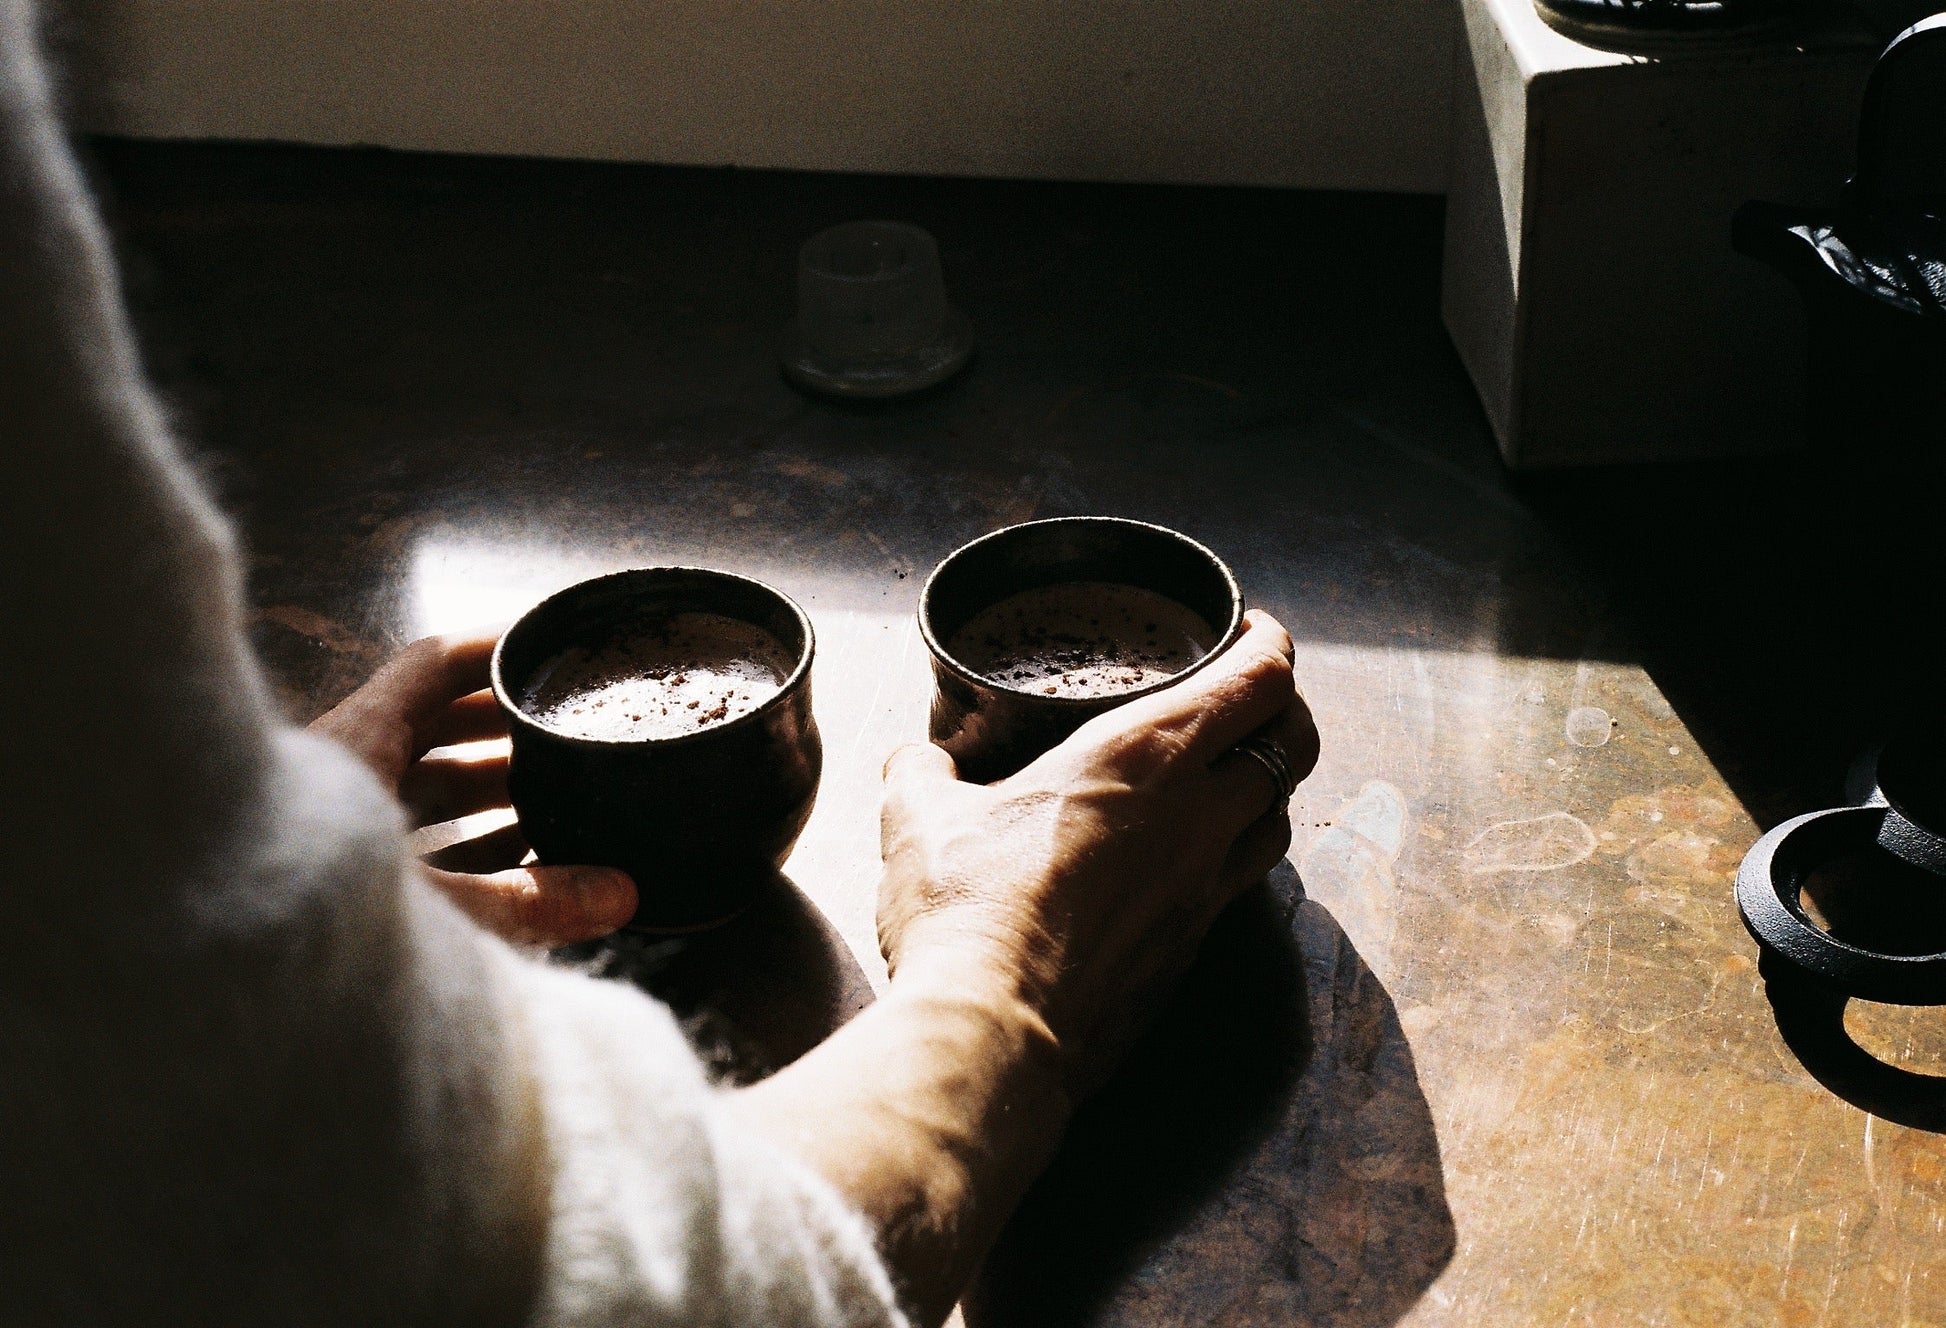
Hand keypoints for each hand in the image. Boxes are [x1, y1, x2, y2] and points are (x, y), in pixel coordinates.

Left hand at [309, 630, 636, 944]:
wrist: (188, 986)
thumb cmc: (296, 921)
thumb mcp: (436, 908)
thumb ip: (529, 903)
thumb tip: (621, 894)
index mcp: (357, 743)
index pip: (434, 667)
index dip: (498, 650)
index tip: (556, 646)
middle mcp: (337, 773)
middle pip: (434, 729)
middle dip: (509, 734)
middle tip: (576, 738)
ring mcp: (326, 826)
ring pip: (419, 791)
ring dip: (490, 798)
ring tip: (562, 809)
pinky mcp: (323, 879)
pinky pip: (405, 846)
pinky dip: (461, 850)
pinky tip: (511, 879)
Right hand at [879, 609, 1317, 1097]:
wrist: (995, 1033)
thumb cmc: (966, 909)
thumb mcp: (920, 816)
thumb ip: (923, 773)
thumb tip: (915, 762)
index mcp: (1144, 754)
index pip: (1259, 680)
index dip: (1270, 645)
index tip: (1252, 632)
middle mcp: (1197, 815)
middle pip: (1295, 744)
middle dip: (1284, 710)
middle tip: (1248, 698)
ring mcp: (1205, 888)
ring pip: (1278, 818)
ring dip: (1264, 787)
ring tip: (1223, 775)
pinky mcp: (1192, 950)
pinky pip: (1238, 884)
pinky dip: (1230, 855)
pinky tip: (1184, 859)